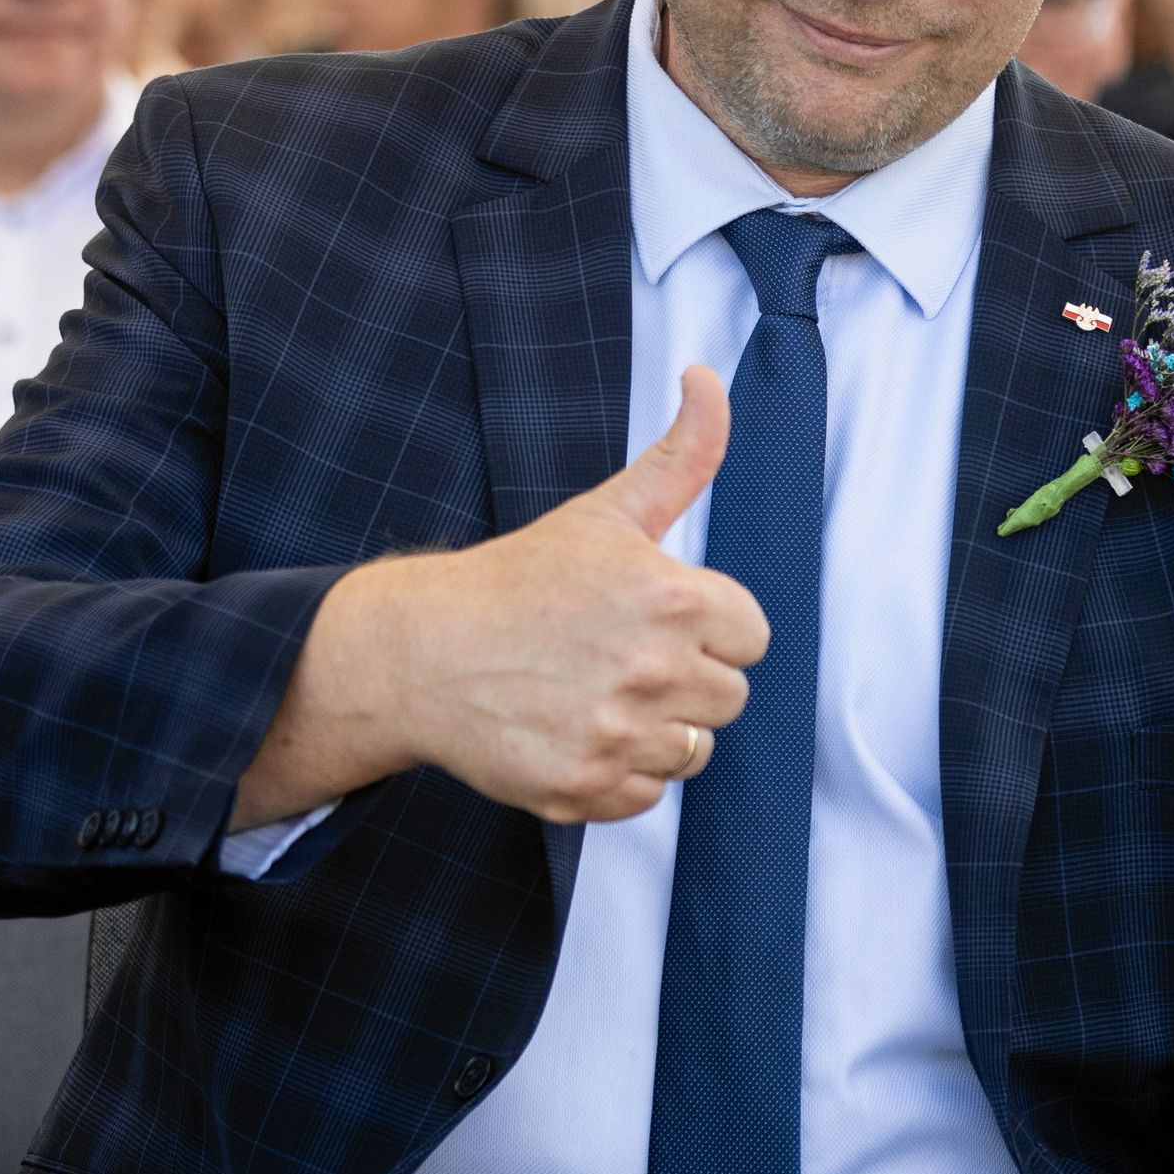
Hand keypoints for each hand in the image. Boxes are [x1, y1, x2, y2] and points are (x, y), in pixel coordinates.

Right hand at [232, 366, 768, 827]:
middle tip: (620, 656)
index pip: (751, 636)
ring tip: (598, 694)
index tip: (656, 618)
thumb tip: (707, 378)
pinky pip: (648, 794)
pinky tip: (578, 731)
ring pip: (693, 750)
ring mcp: (617, 735)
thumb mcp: (606, 512)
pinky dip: (620, 773)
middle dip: (686, 678)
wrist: (422, 651)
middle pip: (729, 698)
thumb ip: (680, 455)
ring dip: (656, 729)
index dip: (708, 626)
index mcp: (671, 599)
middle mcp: (651, 670)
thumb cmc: (520, 581)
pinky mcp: (586, 787)